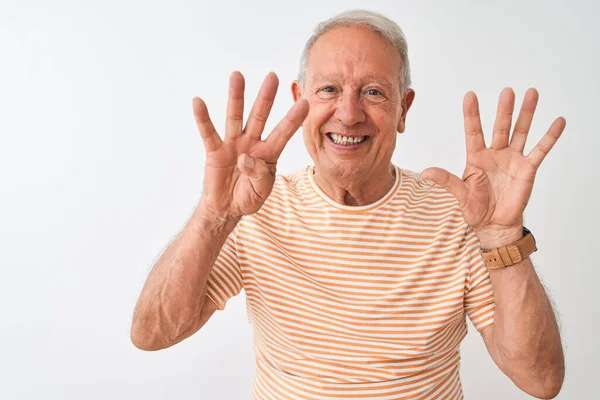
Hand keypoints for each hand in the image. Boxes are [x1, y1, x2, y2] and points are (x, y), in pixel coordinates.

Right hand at [193, 71, 308, 220]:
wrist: (226, 207)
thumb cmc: (248, 196)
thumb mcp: (261, 191)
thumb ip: (259, 175)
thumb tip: (244, 159)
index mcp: (268, 153)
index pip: (283, 133)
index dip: (293, 119)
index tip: (305, 102)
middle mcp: (251, 143)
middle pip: (259, 116)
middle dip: (266, 97)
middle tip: (273, 76)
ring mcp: (233, 144)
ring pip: (235, 117)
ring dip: (236, 97)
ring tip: (237, 75)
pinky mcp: (215, 151)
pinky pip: (208, 133)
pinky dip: (203, 118)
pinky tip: (198, 102)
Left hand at [421, 88, 565, 247]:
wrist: (494, 224)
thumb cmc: (476, 209)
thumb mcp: (460, 194)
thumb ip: (446, 181)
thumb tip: (426, 172)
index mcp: (476, 158)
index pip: (474, 131)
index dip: (471, 114)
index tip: (470, 95)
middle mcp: (495, 154)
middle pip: (500, 127)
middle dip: (504, 110)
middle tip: (507, 91)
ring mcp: (512, 159)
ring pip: (520, 132)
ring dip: (527, 114)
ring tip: (532, 93)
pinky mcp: (527, 168)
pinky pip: (540, 150)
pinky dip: (550, 136)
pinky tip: (558, 122)